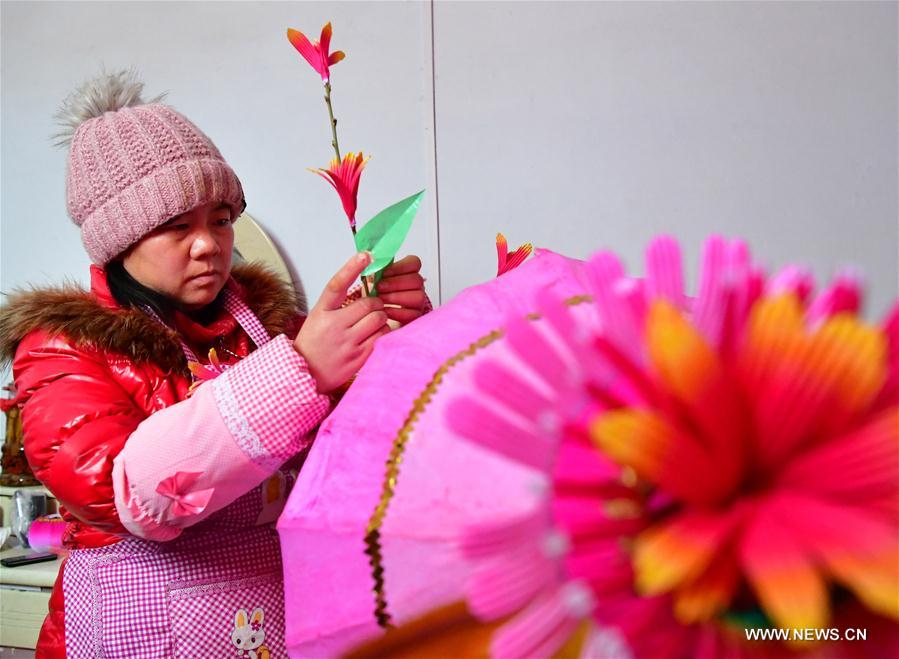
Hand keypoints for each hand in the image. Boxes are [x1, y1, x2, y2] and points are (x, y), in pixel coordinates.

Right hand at [295, 252, 389, 392]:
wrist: (305, 374)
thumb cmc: (313, 343)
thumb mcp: (318, 318)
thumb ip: (337, 304)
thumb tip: (364, 288)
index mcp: (321, 312)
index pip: (337, 284)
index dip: (352, 267)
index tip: (365, 255)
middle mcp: (333, 326)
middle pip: (369, 304)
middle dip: (376, 304)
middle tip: (372, 308)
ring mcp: (347, 343)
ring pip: (379, 320)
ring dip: (381, 319)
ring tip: (372, 324)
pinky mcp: (358, 358)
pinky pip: (381, 338)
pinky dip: (382, 334)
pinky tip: (373, 336)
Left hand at [376, 255, 427, 324]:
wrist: (375, 316)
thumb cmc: (376, 295)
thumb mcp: (373, 281)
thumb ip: (374, 271)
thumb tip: (367, 263)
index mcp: (409, 272)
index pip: (414, 263)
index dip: (400, 267)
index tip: (384, 272)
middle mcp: (417, 286)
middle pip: (416, 280)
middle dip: (395, 283)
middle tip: (379, 287)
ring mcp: (418, 301)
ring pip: (418, 296)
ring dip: (396, 297)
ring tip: (380, 300)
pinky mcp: (416, 316)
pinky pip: (412, 313)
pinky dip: (397, 312)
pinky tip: (385, 311)